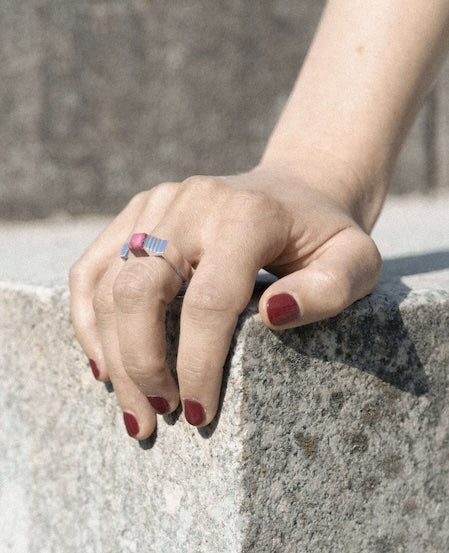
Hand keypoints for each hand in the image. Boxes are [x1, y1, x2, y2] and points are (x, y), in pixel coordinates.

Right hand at [70, 160, 380, 438]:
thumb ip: (329, 290)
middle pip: (140, 292)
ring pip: (108, 284)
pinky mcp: (137, 212)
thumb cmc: (323, 236)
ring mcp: (158, 203)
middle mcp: (193, 201)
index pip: (208, 302)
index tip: (200, 415)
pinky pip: (92, 267)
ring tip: (132, 404)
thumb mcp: (355, 262)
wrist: (293, 190)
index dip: (198, 366)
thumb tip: (272, 317)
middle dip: (141, 365)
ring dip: (110, 353)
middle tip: (157, 417)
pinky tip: (101, 360)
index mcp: (246, 216)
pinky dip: (87, 317)